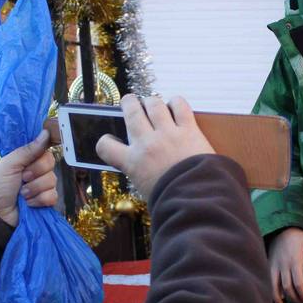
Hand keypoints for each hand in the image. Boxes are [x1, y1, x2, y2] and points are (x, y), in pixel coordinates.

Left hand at [0, 130, 57, 226]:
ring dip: (35, 188)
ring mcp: (42, 186)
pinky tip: (29, 204)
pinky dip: (39, 200)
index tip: (29, 162)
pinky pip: (53, 196)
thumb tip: (46, 132)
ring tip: (22, 194)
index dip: (40, 156)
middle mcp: (37, 170)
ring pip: (52, 180)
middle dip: (35, 173)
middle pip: (50, 164)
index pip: (44, 149)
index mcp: (27, 159)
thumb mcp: (10, 164)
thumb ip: (28, 149)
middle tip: (22, 179)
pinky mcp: (46, 201)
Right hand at [95, 95, 213, 199]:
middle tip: (130, 102)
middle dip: (129, 102)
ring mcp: (167, 134)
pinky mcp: (188, 129)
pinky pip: (179, 105)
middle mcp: (146, 143)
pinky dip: (176, 102)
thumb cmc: (172, 201)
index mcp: (132, 162)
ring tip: (152, 103)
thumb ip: (139, 174)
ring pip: (153, 103)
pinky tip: (175, 106)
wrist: (196, 200)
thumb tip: (141, 170)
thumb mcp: (144, 189)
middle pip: (131, 110)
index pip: (105, 145)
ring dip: (151, 101)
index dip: (106, 141)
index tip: (112, 140)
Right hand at [267, 227, 302, 302]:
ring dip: (279, 298)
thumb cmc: (298, 236)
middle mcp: (283, 265)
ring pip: (274, 286)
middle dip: (294, 298)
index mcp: (294, 261)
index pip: (298, 283)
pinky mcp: (268, 264)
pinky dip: (271, 290)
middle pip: (287, 287)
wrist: (282, 227)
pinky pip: (268, 280)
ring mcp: (274, 265)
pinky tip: (275, 297)